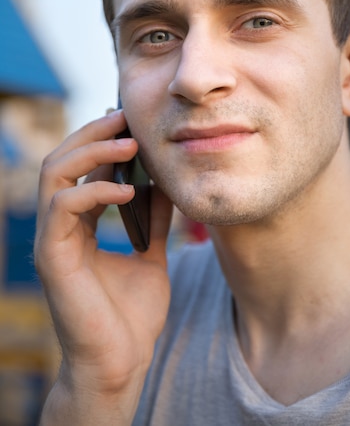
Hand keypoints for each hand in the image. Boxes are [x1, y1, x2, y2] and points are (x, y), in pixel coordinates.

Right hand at [35, 109, 171, 423]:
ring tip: (130, 145)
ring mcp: (53, 239)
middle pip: (62, 159)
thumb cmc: (132, 314)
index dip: (103, 140)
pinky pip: (63, 207)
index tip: (133, 122)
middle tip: (126, 117)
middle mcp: (61, 226)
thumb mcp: (151, 252)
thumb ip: (155, 218)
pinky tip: (129, 192)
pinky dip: (94, 191)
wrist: (121, 362)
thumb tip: (168, 183)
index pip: (81, 168)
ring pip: (55, 173)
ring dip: (92, 152)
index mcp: (80, 224)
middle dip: (93, 134)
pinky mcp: (52, 256)